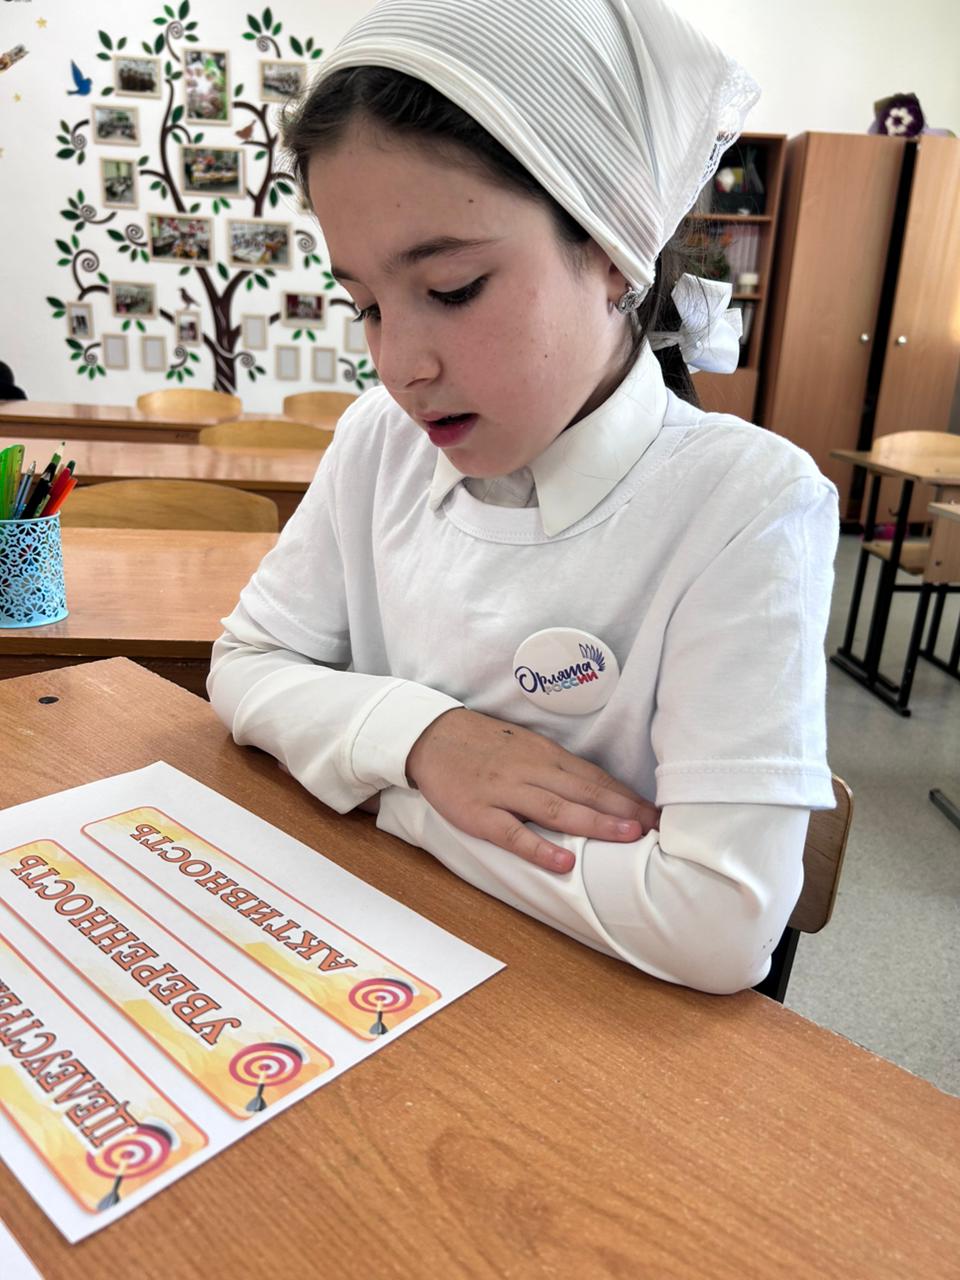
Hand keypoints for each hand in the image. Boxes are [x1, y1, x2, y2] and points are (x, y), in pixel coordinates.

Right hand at [405, 708, 658, 874]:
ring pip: (557, 807)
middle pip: (584, 790)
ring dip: (595, 821)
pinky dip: (539, 847)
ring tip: (628, 836)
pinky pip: (513, 833)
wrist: (430, 736)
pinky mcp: (479, 813)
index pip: (594, 777)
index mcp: (544, 755)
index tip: (657, 812)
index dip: (626, 795)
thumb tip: (597, 790)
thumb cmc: (482, 744)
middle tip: (657, 826)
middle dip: (624, 808)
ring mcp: (505, 792)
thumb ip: (556, 768)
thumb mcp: (524, 747)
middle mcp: (531, 771)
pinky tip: (564, 860)